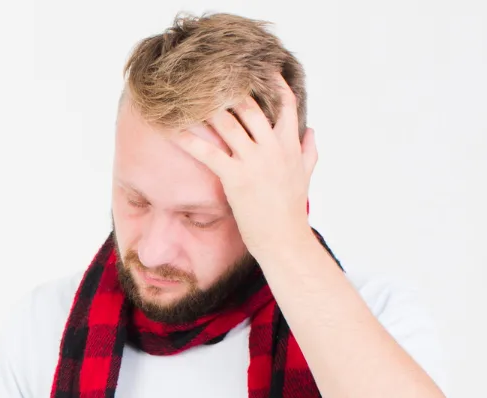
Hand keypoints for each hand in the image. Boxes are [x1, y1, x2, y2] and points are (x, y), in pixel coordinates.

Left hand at [171, 73, 316, 261]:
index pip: (285, 104)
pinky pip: (209, 152)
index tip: (260, 69)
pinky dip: (190, 140)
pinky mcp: (235, 177)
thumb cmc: (291, 210)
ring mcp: (254, 161)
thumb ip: (308, 150)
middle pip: (250, 107)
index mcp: (290, 144)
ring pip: (229, 123)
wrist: (283, 239)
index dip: (273, 84)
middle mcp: (272, 147)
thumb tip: (311, 130)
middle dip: (230, 91)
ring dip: (208, 109)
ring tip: (190, 96)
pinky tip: (174, 131)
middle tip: (210, 79)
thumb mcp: (305, 175)